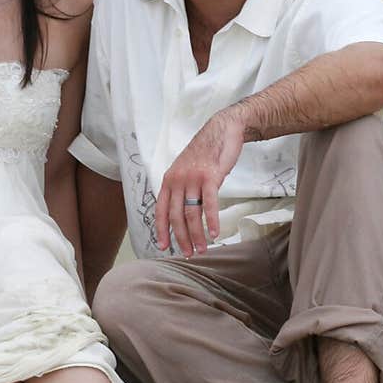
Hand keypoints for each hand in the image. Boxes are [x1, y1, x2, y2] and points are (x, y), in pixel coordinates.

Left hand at [154, 110, 245, 254]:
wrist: (221, 129)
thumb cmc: (205, 153)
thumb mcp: (185, 170)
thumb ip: (181, 189)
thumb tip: (182, 212)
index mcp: (168, 180)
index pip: (160, 210)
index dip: (161, 230)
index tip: (163, 246)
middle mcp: (177, 180)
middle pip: (176, 216)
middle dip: (181, 238)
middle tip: (188, 253)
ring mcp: (193, 179)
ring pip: (191, 214)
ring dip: (196, 235)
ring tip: (202, 249)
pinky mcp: (210, 177)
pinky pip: (209, 204)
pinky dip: (212, 221)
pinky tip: (214, 234)